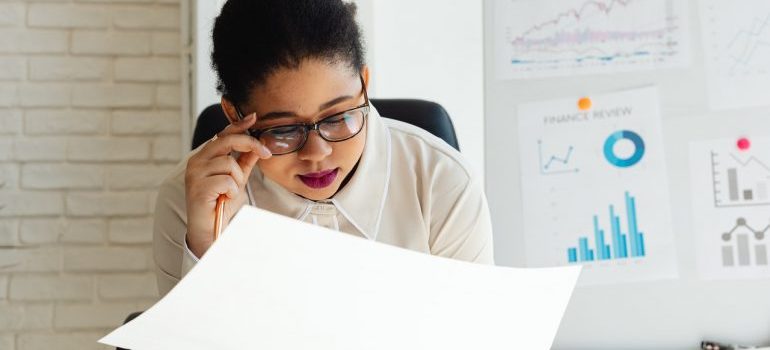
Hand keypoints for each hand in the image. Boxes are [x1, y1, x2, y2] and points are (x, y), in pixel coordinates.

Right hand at [184, 113, 270, 257]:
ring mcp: (194, 174)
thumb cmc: (221, 203)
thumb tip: (257, 145)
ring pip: (229, 163)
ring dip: (237, 179)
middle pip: (226, 141)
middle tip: (266, 153)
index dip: (238, 125)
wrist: (209, 229)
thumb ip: (244, 161)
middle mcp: (196, 161)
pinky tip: (225, 198)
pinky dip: (232, 190)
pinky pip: (226, 180)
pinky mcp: (198, 187)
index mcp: (204, 157)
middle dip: (250, 144)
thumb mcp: (237, 179)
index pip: (222, 135)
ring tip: (230, 191)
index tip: (254, 117)